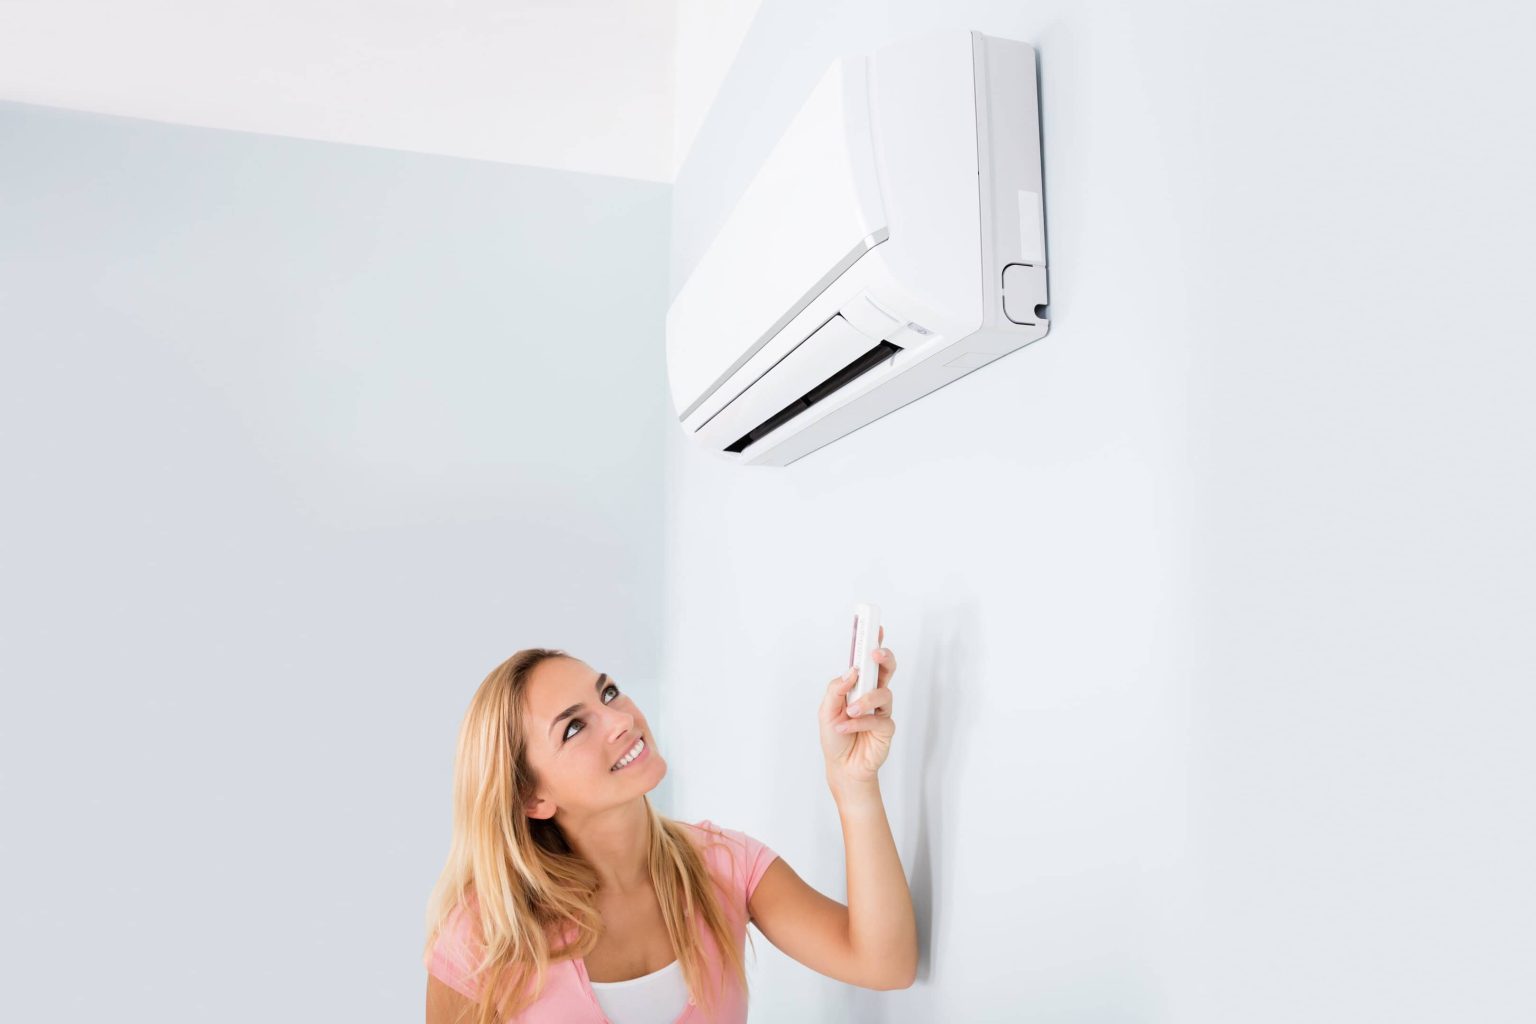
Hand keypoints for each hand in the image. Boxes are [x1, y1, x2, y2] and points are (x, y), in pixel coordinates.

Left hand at [819, 626, 896, 787]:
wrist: (842, 767)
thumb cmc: (835, 736)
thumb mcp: (826, 710)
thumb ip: (837, 689)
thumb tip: (851, 671)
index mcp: (857, 686)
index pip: (867, 661)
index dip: (873, 643)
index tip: (875, 627)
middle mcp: (872, 695)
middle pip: (886, 669)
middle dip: (883, 657)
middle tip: (874, 655)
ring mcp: (881, 711)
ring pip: (883, 693)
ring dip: (864, 701)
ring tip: (848, 711)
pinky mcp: (887, 728)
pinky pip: (878, 719)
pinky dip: (859, 722)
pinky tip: (847, 727)